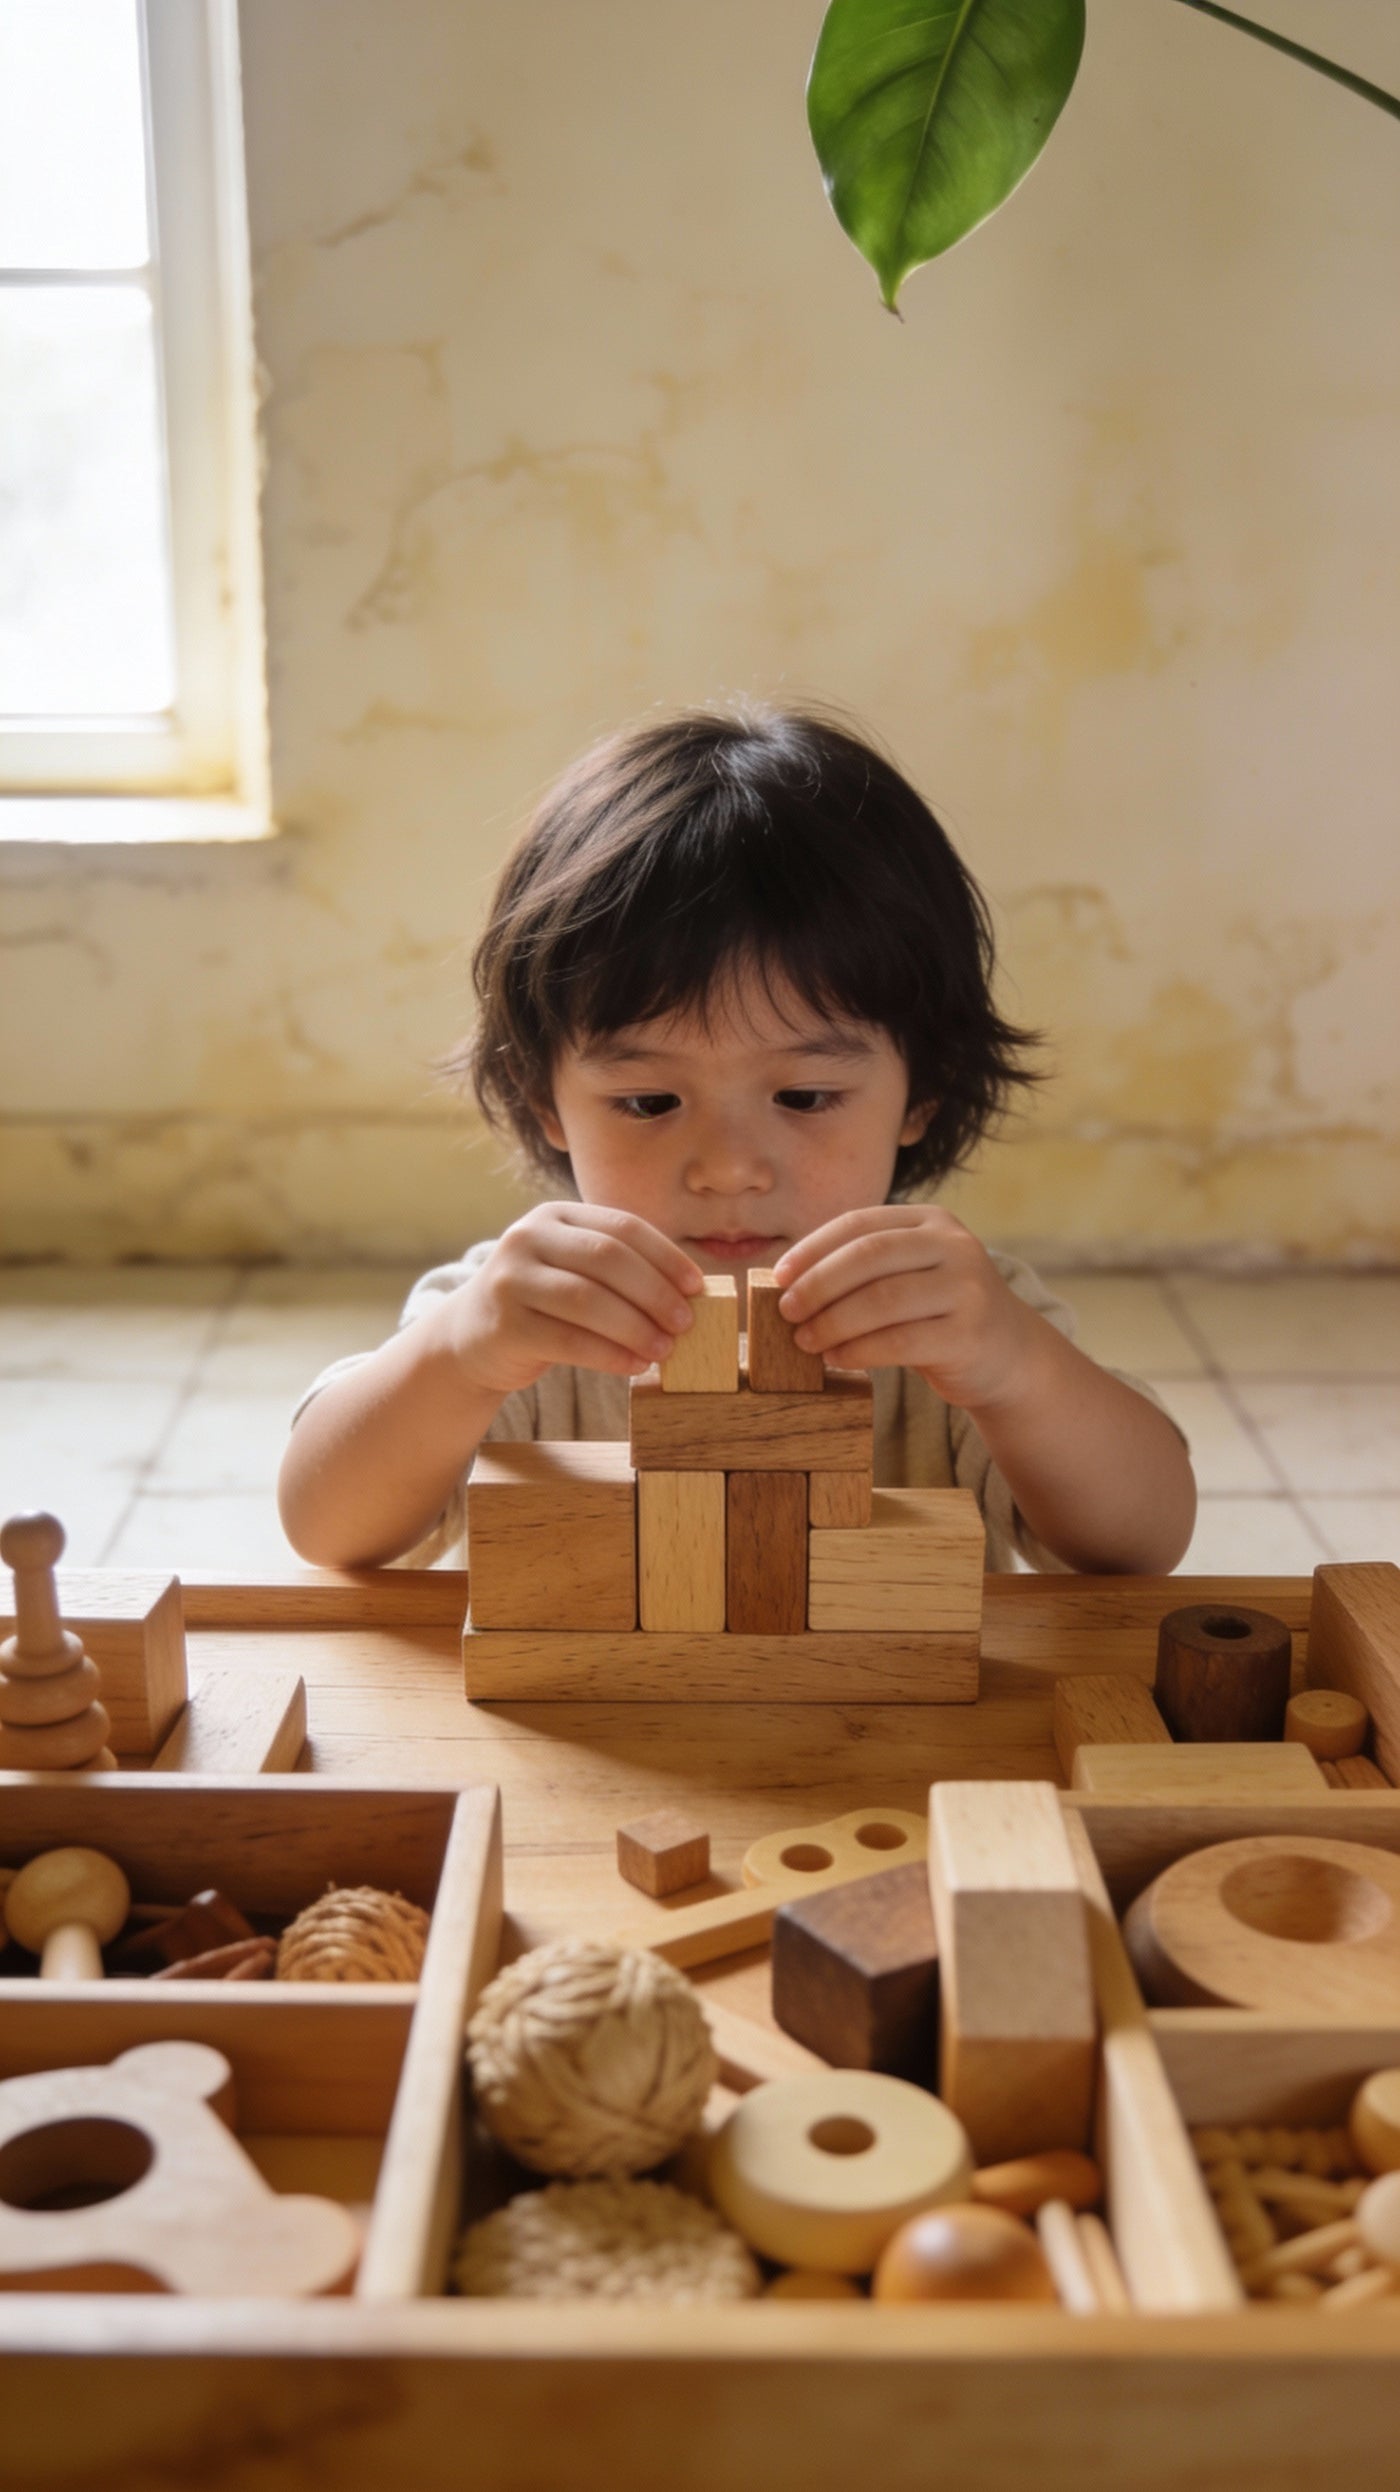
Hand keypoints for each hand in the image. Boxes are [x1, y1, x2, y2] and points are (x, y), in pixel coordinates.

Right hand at [441, 1203, 703, 1398]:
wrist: (470, 1338)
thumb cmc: (541, 1305)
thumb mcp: (572, 1270)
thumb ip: (618, 1271)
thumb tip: (690, 1294)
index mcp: (555, 1215)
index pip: (623, 1227)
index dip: (666, 1256)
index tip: (697, 1287)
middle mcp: (527, 1237)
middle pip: (608, 1259)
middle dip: (655, 1292)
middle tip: (686, 1323)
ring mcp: (511, 1279)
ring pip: (588, 1299)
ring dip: (636, 1327)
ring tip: (665, 1349)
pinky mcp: (505, 1324)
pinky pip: (569, 1340)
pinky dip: (610, 1355)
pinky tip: (634, 1365)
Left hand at [772, 1206, 1039, 1412]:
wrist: (1009, 1355)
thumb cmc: (940, 1314)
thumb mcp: (911, 1275)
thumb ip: (865, 1270)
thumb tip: (787, 1283)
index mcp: (932, 1221)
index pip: (860, 1222)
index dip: (813, 1248)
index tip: (778, 1275)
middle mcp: (954, 1246)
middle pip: (869, 1256)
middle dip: (818, 1284)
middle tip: (786, 1312)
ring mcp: (967, 1288)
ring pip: (883, 1300)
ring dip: (833, 1322)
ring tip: (805, 1341)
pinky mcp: (969, 1334)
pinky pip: (901, 1341)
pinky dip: (860, 1350)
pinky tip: (837, 1358)